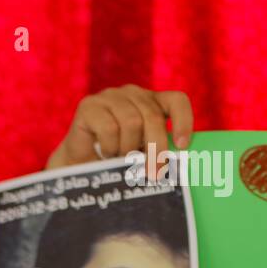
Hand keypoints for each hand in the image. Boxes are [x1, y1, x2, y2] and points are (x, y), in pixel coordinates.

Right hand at [46, 85, 194, 177]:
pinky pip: (109, 127)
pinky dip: (111, 146)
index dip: (183, 121)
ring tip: (123, 160)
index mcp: (154, 102)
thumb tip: (183, 165)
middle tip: (154, 173)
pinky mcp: (89, 105)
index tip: (182, 146)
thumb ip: (165, 152)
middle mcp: (134, 94)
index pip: (177, 100)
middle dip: (156, 148)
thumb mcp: (148, 154)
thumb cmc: (123, 159)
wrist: (83, 164)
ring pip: (132, 122)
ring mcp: (110, 96)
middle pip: (153, 116)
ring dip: (129, 149)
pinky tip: (107, 153)